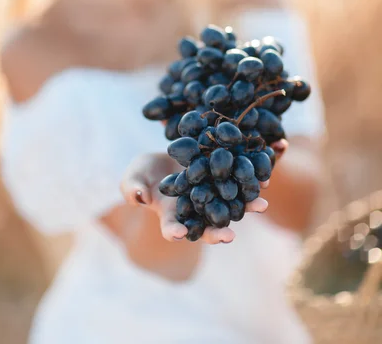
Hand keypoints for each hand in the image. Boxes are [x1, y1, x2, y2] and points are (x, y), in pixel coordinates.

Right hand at [121, 140, 287, 244]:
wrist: (161, 162)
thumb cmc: (142, 176)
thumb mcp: (133, 180)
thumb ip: (132, 190)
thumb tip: (137, 198)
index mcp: (170, 215)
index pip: (172, 228)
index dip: (175, 232)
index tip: (179, 234)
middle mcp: (194, 211)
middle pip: (208, 224)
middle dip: (219, 232)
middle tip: (229, 237)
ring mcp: (210, 196)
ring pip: (230, 205)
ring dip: (246, 206)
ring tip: (262, 205)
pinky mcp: (222, 179)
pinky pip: (239, 182)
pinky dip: (252, 181)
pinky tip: (266, 176)